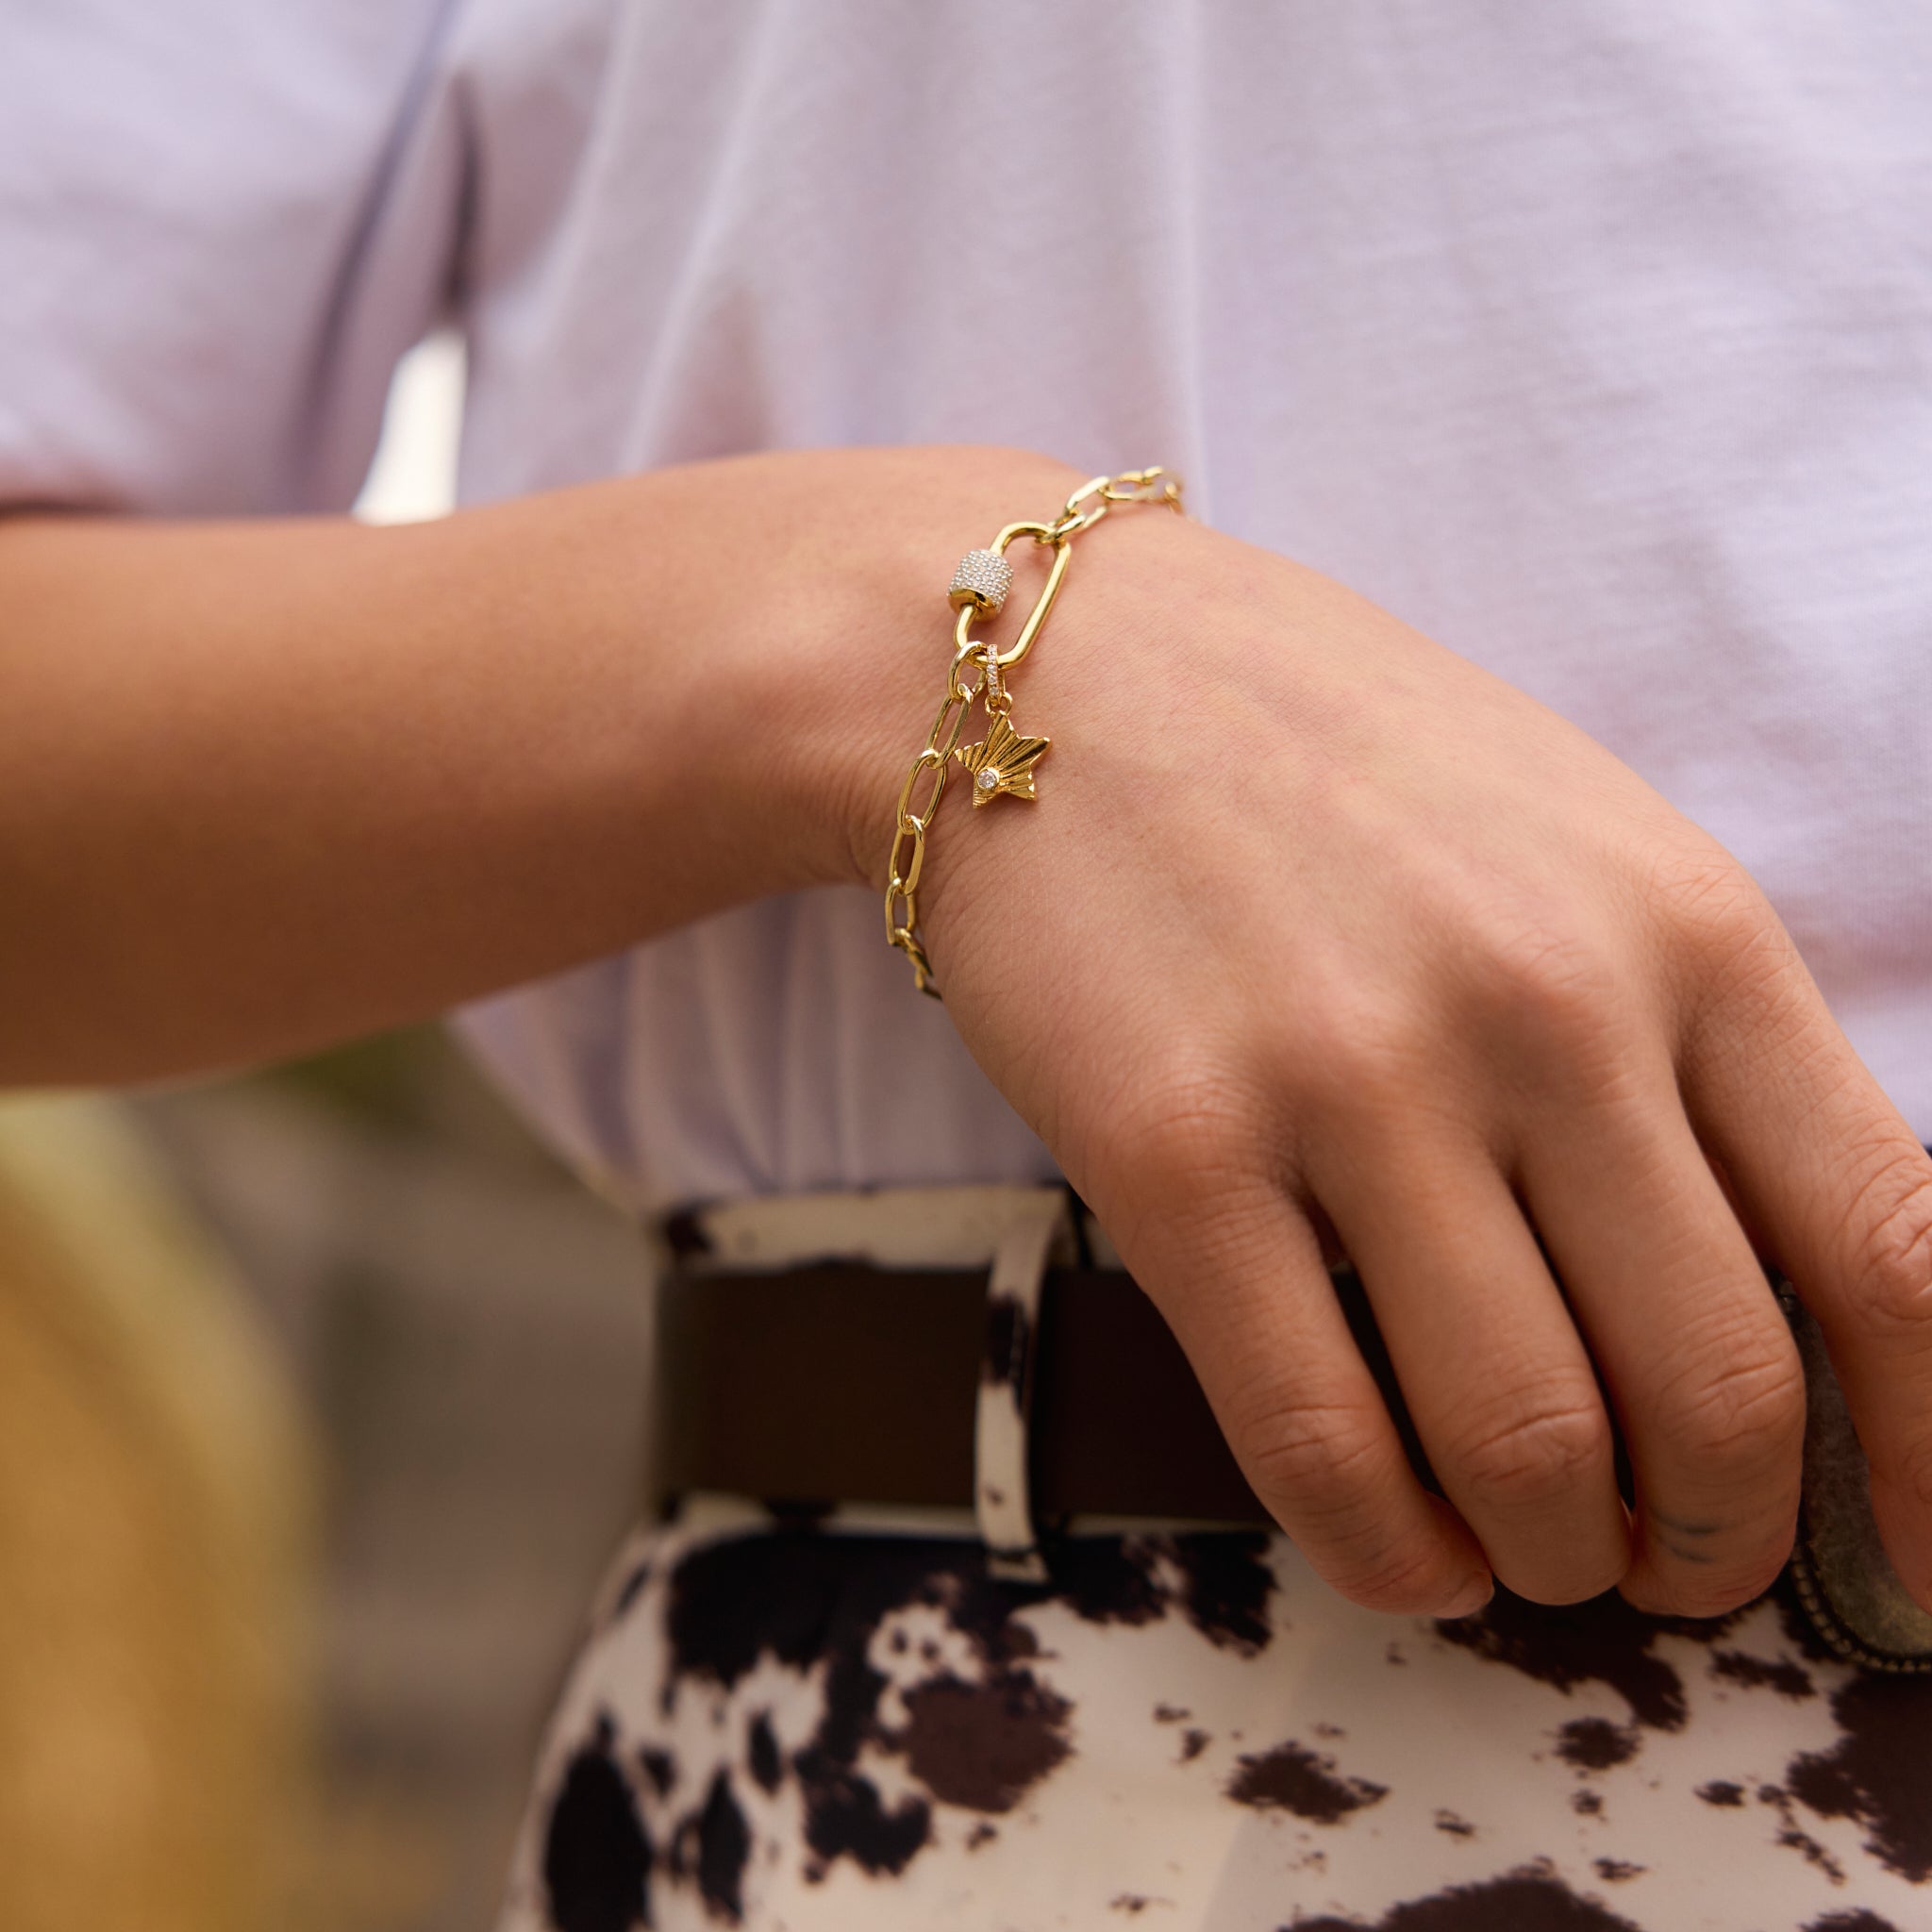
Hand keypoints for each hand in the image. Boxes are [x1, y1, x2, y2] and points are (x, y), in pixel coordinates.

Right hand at [894, 498, 1931, 1618]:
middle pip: (1719, 1391)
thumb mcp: (1573, 840)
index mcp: (1682, 926)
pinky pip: (1318, 1439)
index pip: (1889, 1249)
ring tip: (1529, 1549)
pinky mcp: (1171, 1152)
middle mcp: (1542, 1008)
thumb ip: (1693, 1041)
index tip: (1905, 1567)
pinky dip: (1385, 1549)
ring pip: (1526, 1443)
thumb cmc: (1318, 755)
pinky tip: (1398, 1547)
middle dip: (1713, 1540)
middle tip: (1669, 1561)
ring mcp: (1349, 1080)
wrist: (1047, 668)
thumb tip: (1768, 1293)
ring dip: (1555, 1557)